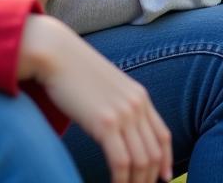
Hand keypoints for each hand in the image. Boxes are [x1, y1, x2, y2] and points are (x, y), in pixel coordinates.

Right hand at [18, 15, 170, 182]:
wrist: (56, 53)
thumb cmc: (75, 71)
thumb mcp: (107, 86)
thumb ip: (119, 104)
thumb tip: (119, 128)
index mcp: (139, 95)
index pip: (162, 135)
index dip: (166, 160)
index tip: (163, 178)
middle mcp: (137, 105)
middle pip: (153, 152)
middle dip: (148, 178)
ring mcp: (123, 114)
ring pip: (140, 161)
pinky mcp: (106, 123)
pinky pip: (121, 163)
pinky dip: (120, 181)